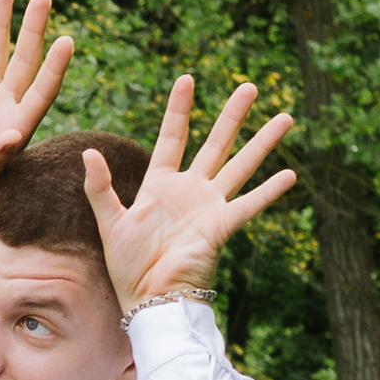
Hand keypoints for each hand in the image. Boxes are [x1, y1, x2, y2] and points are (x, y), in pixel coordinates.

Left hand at [84, 76, 295, 313]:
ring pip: (240, 166)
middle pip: (215, 144)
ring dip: (262, 142)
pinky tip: (291, 174)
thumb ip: (100, 188)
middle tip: (250, 86)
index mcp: (160, 186)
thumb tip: (88, 152)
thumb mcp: (110, 223)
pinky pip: (249, 205)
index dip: (179, 110)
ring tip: (285, 117)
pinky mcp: (221, 226)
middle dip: (232, 116)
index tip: (187, 79)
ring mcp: (209, 207)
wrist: (149, 299)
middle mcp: (189, 191)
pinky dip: (269, 191)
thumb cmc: (128, 267)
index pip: (172, 138)